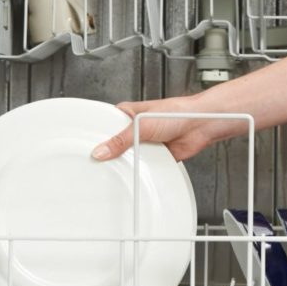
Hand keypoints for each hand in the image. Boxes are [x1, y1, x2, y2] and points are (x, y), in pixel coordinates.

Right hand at [91, 95, 246, 162]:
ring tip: (120, 168)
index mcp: (128, 114)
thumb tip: (101, 151)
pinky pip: (145, 166)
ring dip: (129, 162)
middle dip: (111, 153)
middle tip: (100, 163)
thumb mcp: (141, 125)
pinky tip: (138, 172)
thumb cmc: (178, 113)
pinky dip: (143, 169)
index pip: (105, 125)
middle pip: (116, 144)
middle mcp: (136, 129)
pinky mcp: (157, 156)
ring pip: (131, 157)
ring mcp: (146, 143)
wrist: (201, 125)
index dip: (96, 137)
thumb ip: (120, 140)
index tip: (86, 148)